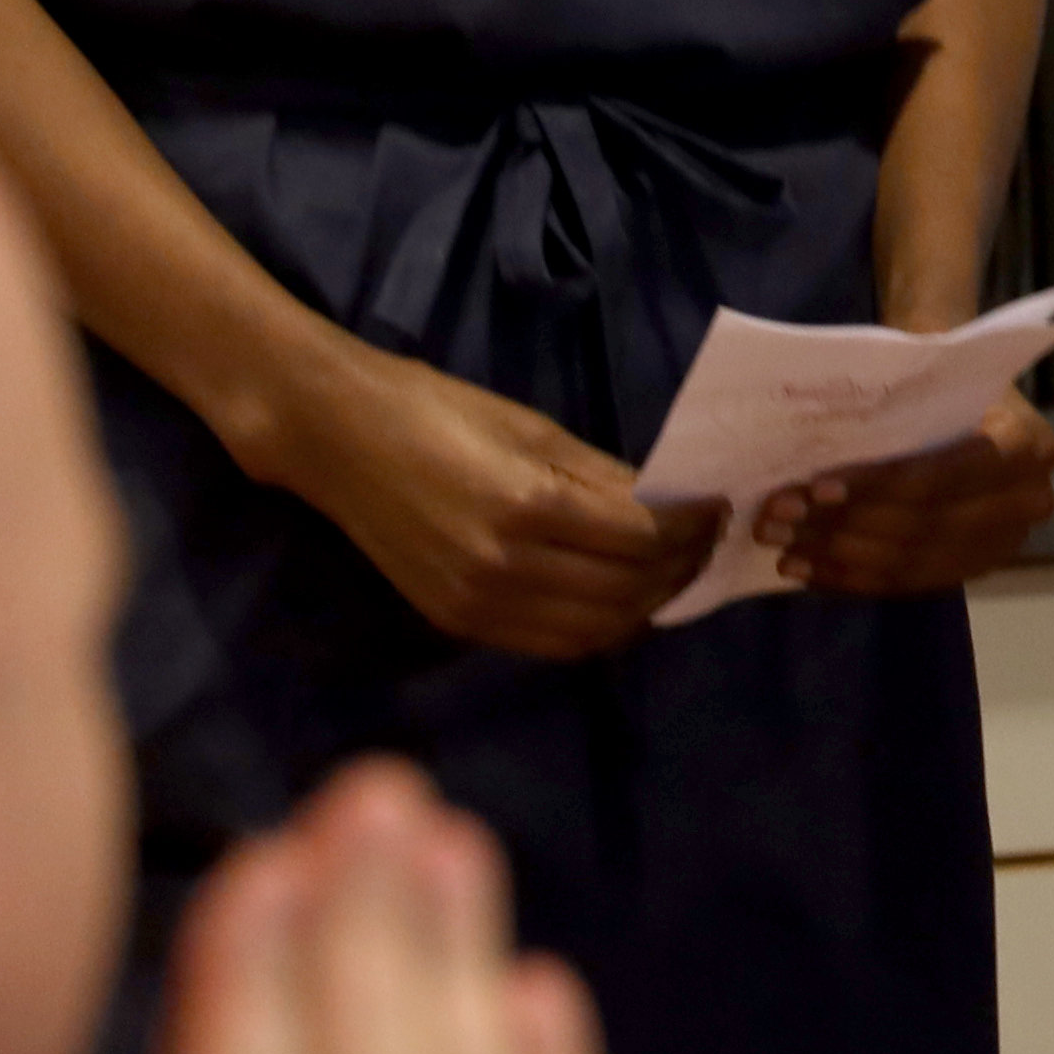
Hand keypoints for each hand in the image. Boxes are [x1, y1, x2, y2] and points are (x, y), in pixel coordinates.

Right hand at [243, 340, 674, 657]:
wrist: (336, 439)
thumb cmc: (436, 410)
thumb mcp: (530, 427)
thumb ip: (602, 475)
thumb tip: (668, 505)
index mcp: (529, 505)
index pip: (642, 537)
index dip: (692, 527)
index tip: (718, 508)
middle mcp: (506, 567)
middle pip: (627, 590)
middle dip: (679, 569)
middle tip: (706, 543)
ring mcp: (479, 604)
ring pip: (595, 630)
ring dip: (645, 607)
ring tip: (670, 574)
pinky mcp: (459, 622)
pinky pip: (551, 643)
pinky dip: (597, 629)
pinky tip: (618, 601)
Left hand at [773, 390, 1053, 595]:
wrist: (969, 393)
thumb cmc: (940, 377)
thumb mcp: (925, 382)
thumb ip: (892, 418)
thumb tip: (813, 459)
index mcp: (1026, 445)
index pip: (941, 476)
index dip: (877, 487)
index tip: (816, 489)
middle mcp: (1028, 501)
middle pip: (922, 525)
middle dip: (843, 526)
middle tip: (779, 520)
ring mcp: (1005, 543)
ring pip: (911, 561)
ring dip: (839, 557)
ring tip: (783, 548)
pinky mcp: (976, 568)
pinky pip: (909, 584)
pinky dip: (854, 580)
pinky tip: (809, 573)